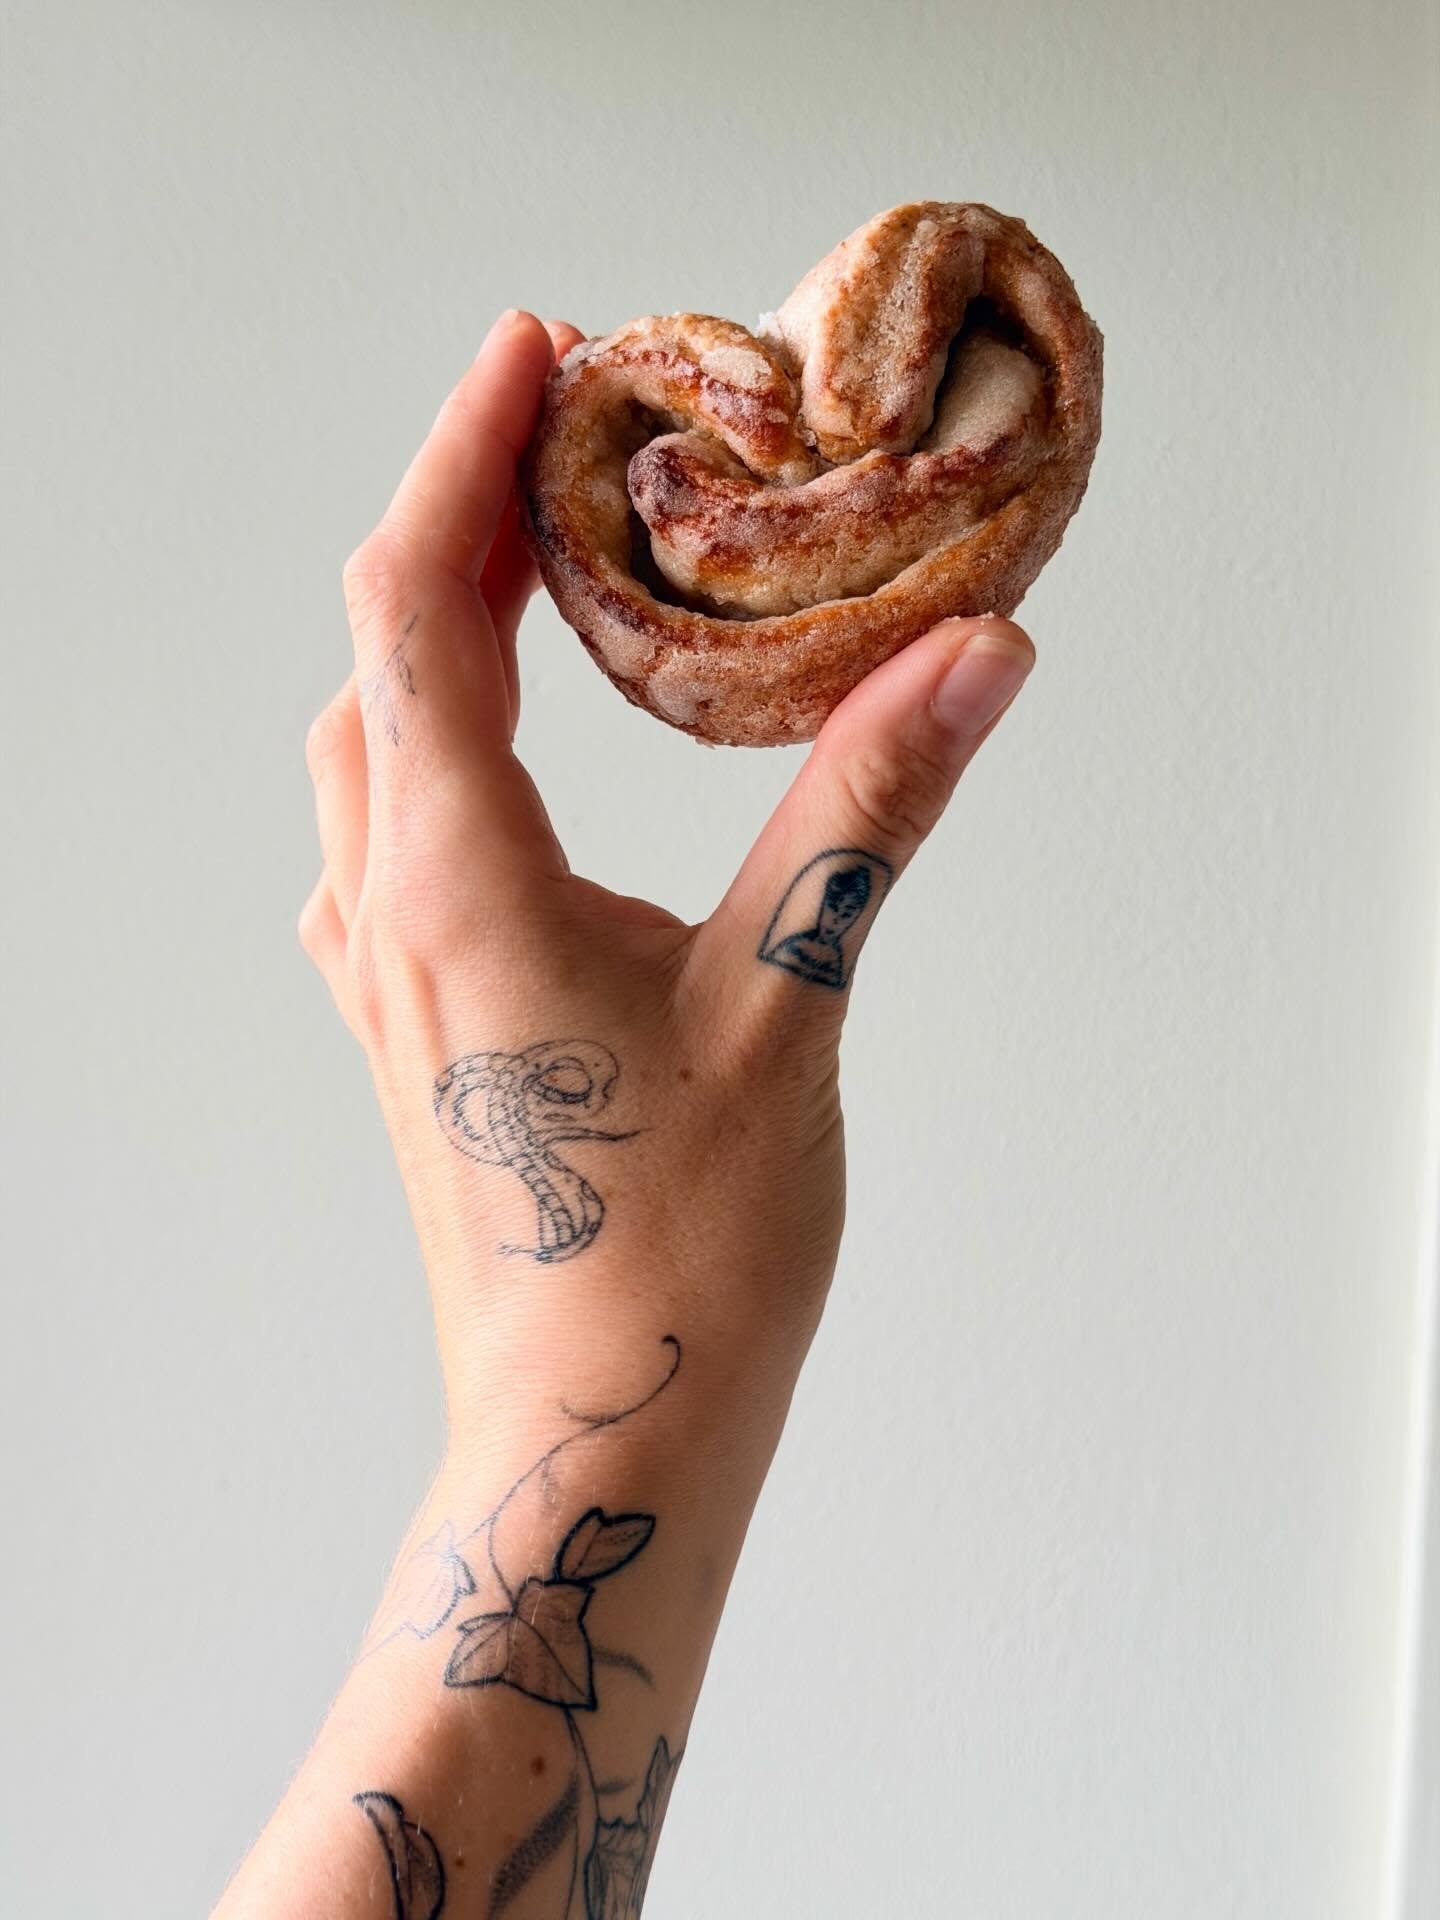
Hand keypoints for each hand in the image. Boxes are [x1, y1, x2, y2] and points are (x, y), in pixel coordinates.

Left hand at [299, 308, 1033, 1448]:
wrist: (595, 1424)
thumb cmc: (679, 1246)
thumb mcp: (786, 1000)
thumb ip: (866, 809)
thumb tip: (970, 655)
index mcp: (453, 874)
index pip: (420, 602)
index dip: (463, 454)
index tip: (527, 350)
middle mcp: (386, 908)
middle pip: (382, 656)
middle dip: (457, 525)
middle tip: (562, 445)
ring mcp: (380, 977)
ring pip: (366, 748)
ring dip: (432, 639)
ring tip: (537, 576)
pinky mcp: (409, 1029)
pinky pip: (381, 838)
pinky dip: (429, 748)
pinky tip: (498, 771)